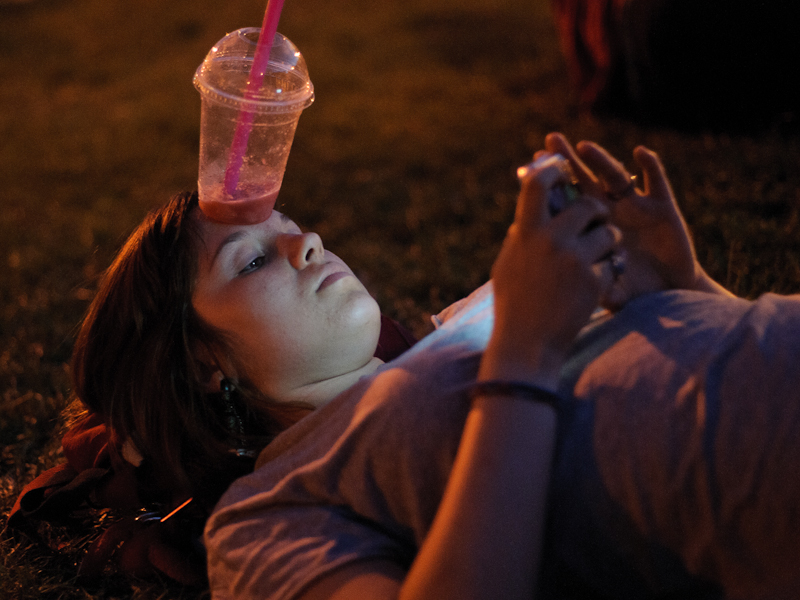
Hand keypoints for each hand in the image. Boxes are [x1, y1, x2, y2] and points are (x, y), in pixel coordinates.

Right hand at [480, 155, 621, 387]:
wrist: (527, 346)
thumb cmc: (513, 305)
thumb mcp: (507, 266)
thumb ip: (519, 239)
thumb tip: (524, 218)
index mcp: (526, 233)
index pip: (538, 185)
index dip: (552, 168)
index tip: (561, 164)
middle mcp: (551, 240)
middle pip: (587, 205)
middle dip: (596, 212)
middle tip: (597, 221)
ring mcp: (575, 260)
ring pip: (607, 233)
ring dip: (606, 243)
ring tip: (596, 261)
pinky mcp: (595, 280)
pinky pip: (611, 263)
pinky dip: (606, 274)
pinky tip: (591, 291)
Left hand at [544, 133, 730, 306]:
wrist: (666, 293)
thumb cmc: (630, 289)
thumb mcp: (600, 286)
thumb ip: (580, 282)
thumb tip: (553, 283)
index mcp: (591, 227)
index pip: (567, 198)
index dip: (552, 182)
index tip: (531, 164)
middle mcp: (611, 211)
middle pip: (586, 179)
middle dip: (569, 160)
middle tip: (551, 139)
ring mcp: (637, 207)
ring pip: (617, 178)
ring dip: (602, 161)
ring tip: (584, 147)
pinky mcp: (664, 209)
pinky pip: (658, 183)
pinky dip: (651, 167)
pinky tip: (640, 153)